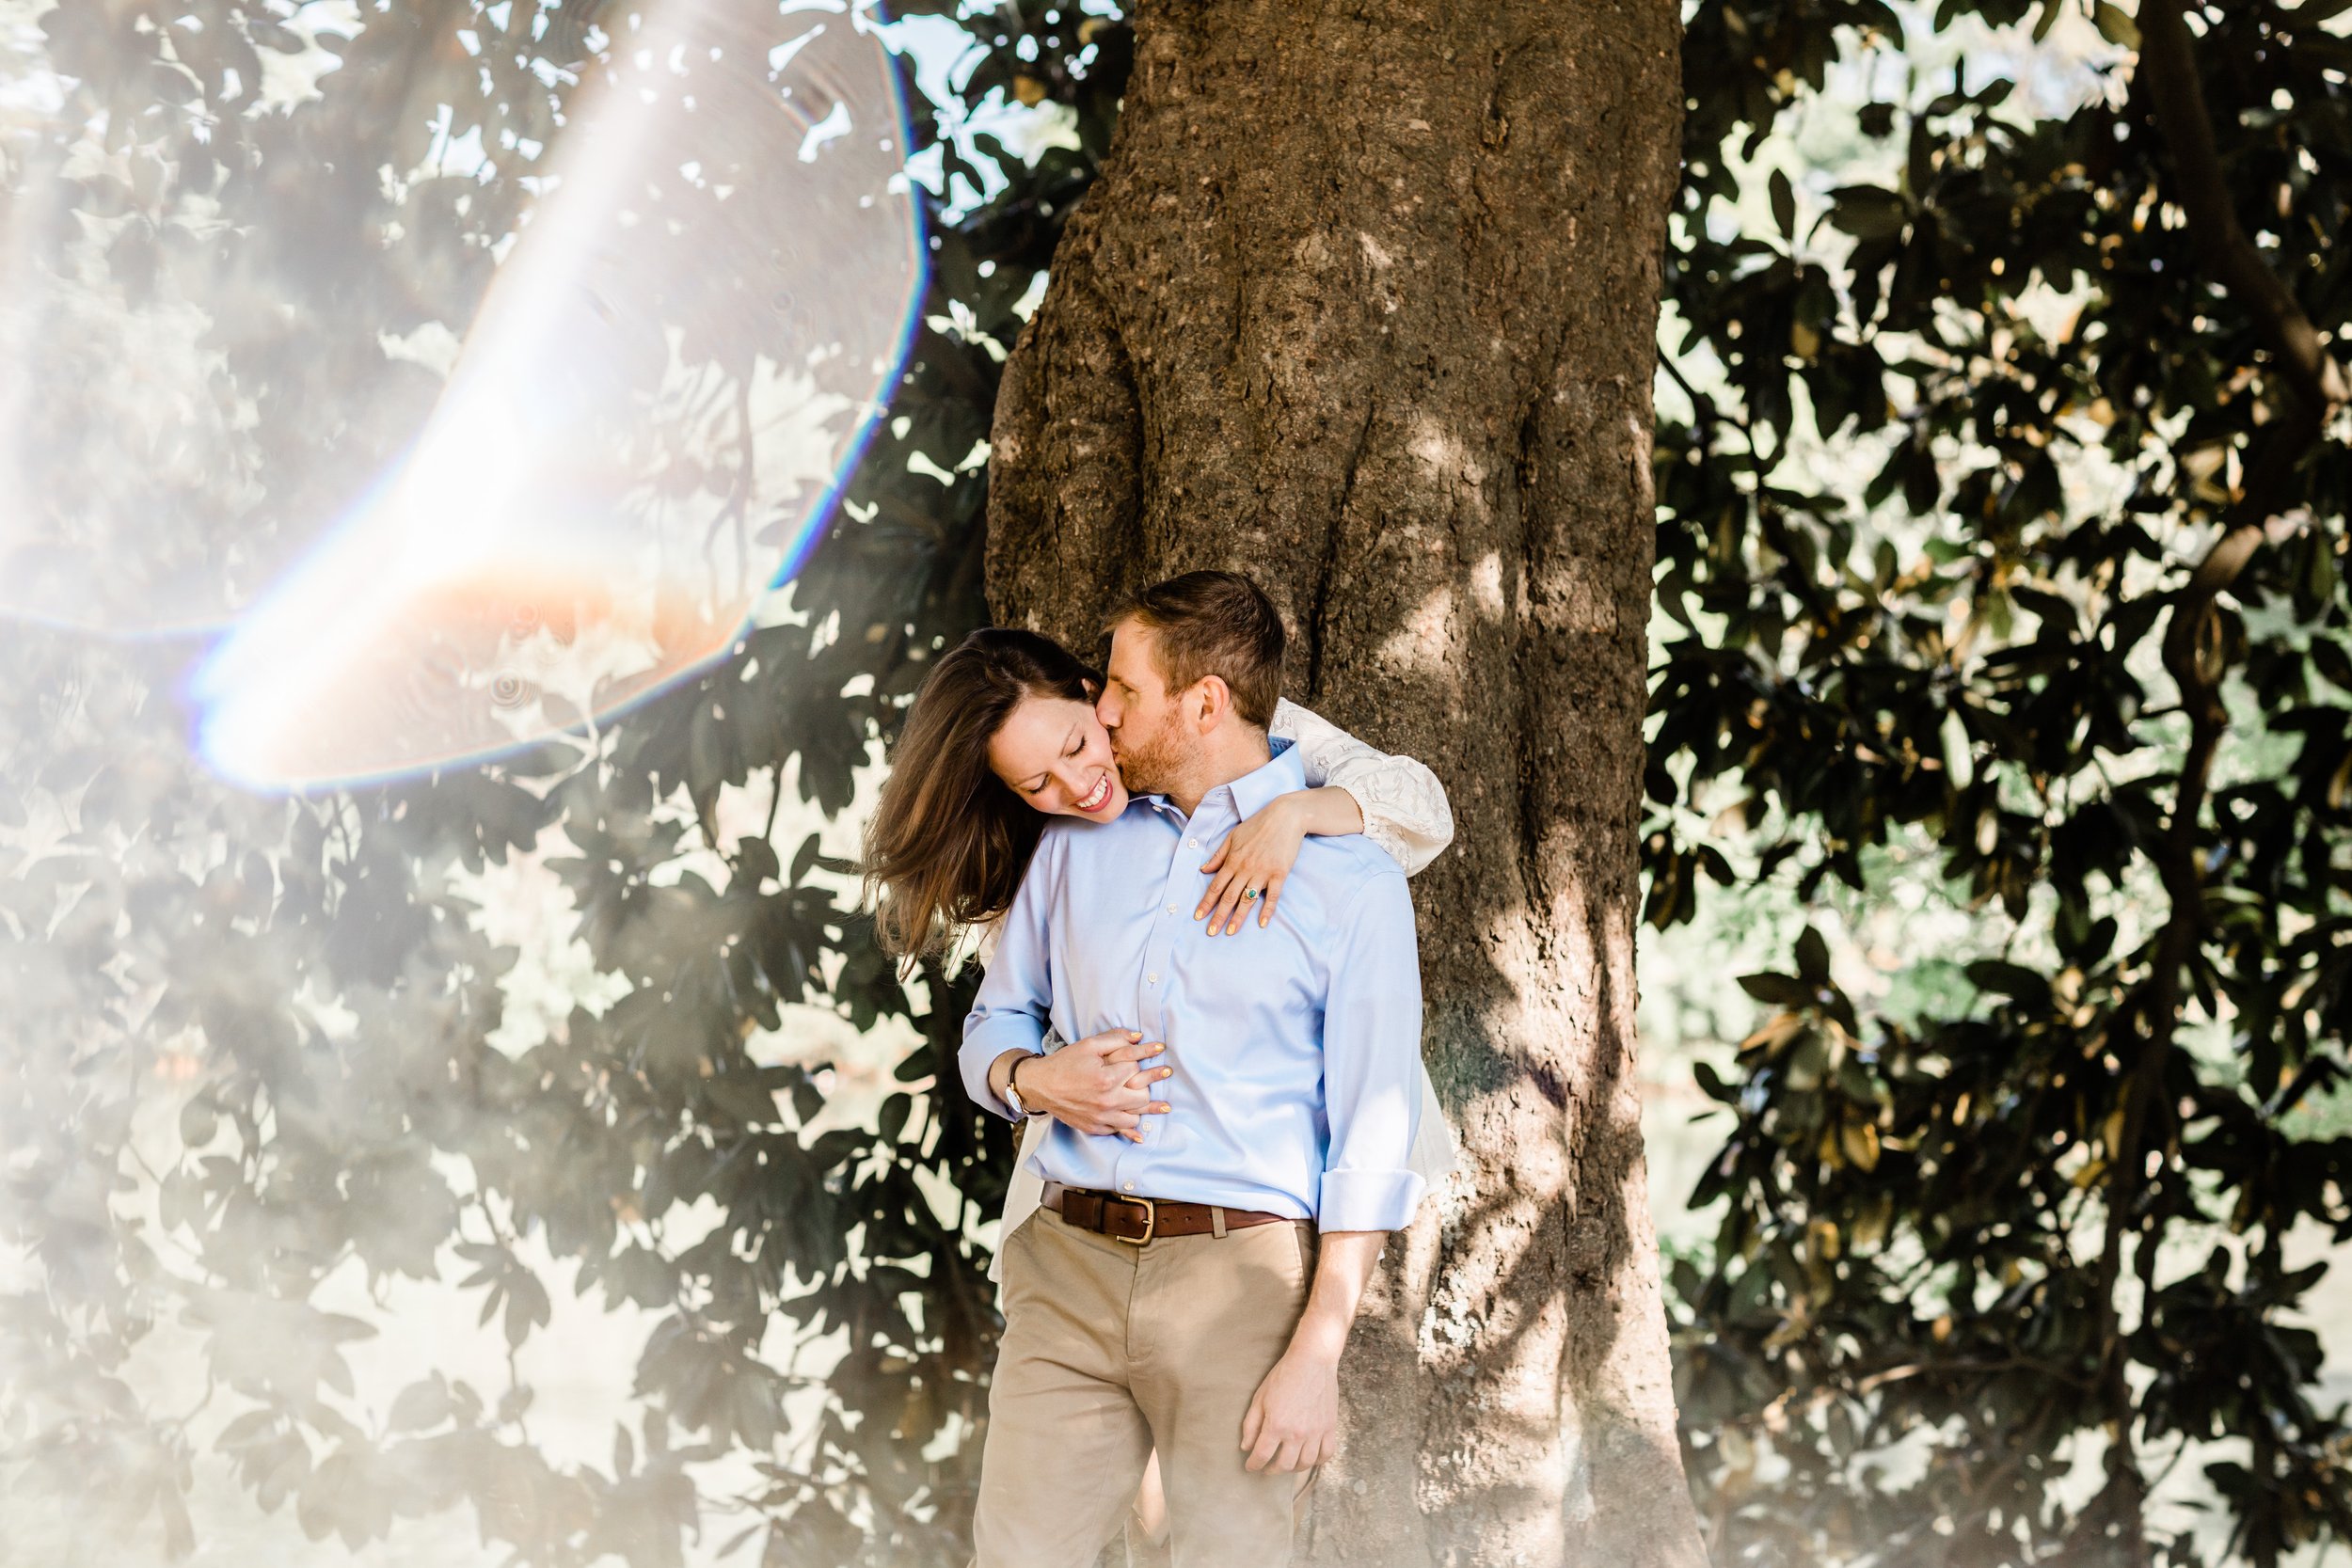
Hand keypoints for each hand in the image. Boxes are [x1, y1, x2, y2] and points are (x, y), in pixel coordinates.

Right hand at [1020, 1030, 1172, 1142]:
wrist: (1041, 1086)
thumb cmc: (1064, 1064)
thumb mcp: (1088, 1045)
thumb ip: (1115, 1039)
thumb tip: (1139, 1036)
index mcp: (1106, 1079)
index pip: (1136, 1069)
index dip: (1141, 1058)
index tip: (1158, 1050)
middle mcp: (1106, 1101)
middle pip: (1142, 1096)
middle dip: (1148, 1084)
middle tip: (1158, 1076)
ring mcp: (1101, 1117)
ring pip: (1135, 1117)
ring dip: (1142, 1109)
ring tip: (1156, 1105)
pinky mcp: (1095, 1127)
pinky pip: (1119, 1131)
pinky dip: (1129, 1130)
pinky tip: (1141, 1132)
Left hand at [1198, 795, 1305, 935]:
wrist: (1285, 816)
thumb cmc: (1258, 824)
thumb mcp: (1233, 836)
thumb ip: (1219, 855)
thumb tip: (1203, 869)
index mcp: (1233, 860)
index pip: (1215, 886)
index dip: (1206, 903)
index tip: (1198, 917)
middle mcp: (1245, 868)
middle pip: (1229, 897)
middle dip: (1219, 916)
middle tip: (1211, 932)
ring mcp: (1263, 872)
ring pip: (1247, 899)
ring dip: (1238, 917)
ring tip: (1231, 932)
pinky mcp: (1279, 874)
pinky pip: (1272, 896)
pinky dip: (1267, 910)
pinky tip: (1261, 923)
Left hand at [1239, 1347, 1338, 1473]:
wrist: (1312, 1361)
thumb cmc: (1283, 1376)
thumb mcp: (1260, 1397)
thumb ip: (1251, 1425)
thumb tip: (1245, 1447)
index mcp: (1276, 1425)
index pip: (1262, 1456)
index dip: (1253, 1465)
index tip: (1250, 1467)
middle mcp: (1297, 1433)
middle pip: (1284, 1465)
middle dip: (1272, 1470)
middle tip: (1267, 1467)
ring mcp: (1316, 1432)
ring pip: (1305, 1463)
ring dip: (1293, 1468)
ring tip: (1286, 1463)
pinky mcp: (1330, 1428)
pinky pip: (1326, 1454)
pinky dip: (1317, 1461)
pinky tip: (1308, 1457)